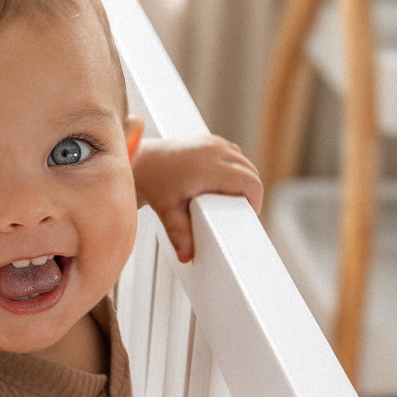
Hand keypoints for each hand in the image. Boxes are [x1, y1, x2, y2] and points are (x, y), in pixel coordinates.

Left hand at [132, 132, 261, 262]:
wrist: (140, 161)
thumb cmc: (153, 182)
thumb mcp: (168, 211)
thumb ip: (180, 234)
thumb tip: (186, 257)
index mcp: (209, 168)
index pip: (250, 182)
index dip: (255, 200)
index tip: (249, 213)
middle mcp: (214, 151)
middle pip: (251, 171)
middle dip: (251, 192)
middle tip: (240, 210)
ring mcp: (212, 142)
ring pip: (244, 161)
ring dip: (244, 178)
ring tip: (233, 198)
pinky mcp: (209, 140)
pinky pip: (234, 153)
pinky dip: (235, 167)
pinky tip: (227, 181)